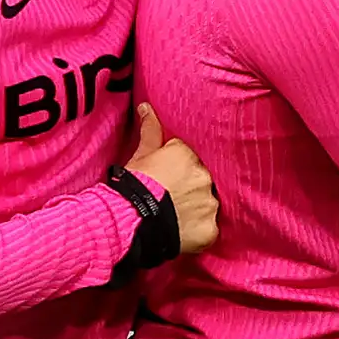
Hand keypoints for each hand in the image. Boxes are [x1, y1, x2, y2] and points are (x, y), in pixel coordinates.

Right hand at [125, 101, 217, 257]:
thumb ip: (150, 130)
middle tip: (171, 198)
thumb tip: (147, 107)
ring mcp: (209, 204)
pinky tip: (183, 231)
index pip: (189, 157)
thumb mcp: (140, 155)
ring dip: (197, 208)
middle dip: (190, 186)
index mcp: (188, 155)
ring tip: (176, 216)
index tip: (166, 178)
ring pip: (208, 203)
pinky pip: (209, 228)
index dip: (177, 168)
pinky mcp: (210, 229)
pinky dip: (199, 230)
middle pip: (201, 179)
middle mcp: (204, 177)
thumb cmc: (132, 185)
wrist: (128, 220)